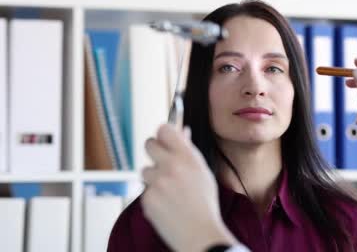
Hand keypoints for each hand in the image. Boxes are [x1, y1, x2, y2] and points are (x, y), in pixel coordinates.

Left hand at [141, 124, 236, 251]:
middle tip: (162, 161)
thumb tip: (182, 132)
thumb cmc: (205, 204)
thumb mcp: (203, 172)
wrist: (199, 233)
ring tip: (169, 191)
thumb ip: (189, 151)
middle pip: (149, 144)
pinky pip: (145, 190)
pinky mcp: (147, 198)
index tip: (165, 137)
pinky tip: (166, 204)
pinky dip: (153, 196)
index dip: (164, 132)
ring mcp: (157, 183)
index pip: (165, 129)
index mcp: (187, 157)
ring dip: (153, 177)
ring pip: (145, 170)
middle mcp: (171, 166)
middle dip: (154, 150)